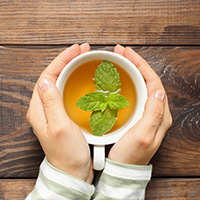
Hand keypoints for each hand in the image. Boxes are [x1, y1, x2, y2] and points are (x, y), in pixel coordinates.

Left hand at [26, 43, 93, 183]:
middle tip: (82, 50)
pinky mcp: (63, 114)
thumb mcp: (59, 127)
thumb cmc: (67, 153)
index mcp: (40, 109)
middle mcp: (44, 108)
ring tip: (84, 59)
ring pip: (61, 82)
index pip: (48, 76)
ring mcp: (54, 110)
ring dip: (71, 68)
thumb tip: (45, 79)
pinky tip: (84, 79)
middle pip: (53, 76)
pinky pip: (67, 92)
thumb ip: (51, 103)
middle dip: (67, 60)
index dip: (61, 60)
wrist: (73, 170)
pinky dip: (76, 81)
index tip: (76, 50)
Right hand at [108, 45, 171, 164]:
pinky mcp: (136, 116)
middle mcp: (155, 112)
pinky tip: (118, 80)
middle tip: (121, 53)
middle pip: (148, 80)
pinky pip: (134, 94)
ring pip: (141, 85)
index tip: (127, 53)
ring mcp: (145, 113)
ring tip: (120, 61)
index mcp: (159, 114)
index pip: (153, 82)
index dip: (141, 65)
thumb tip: (157, 89)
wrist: (122, 168)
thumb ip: (153, 113)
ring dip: (131, 71)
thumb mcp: (144, 135)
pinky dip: (127, 83)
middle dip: (136, 64)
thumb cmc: (131, 155)